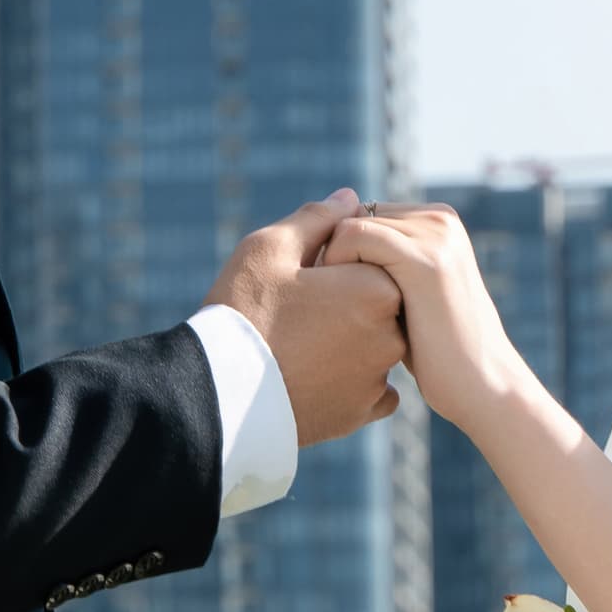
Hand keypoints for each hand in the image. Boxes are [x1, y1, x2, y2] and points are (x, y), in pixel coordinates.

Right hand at [205, 190, 405, 445]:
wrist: (221, 395)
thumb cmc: (245, 313)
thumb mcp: (269, 249)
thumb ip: (316, 219)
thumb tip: (351, 198)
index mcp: (377, 287)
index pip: (373, 260)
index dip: (335, 264)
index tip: (302, 276)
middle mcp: (390, 334)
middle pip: (378, 304)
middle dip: (348, 301)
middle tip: (297, 311)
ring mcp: (378, 378)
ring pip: (376, 346)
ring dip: (352, 341)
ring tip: (301, 345)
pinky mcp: (362, 413)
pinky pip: (373, 390)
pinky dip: (352, 381)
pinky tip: (318, 375)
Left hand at [316, 203, 537, 437]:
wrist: (482, 387)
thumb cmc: (437, 353)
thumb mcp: (407, 295)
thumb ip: (382, 264)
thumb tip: (326, 247)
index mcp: (437, 222)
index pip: (361, 214)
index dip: (338, 252)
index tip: (329, 294)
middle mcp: (438, 219)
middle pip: (350, 215)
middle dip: (332, 257)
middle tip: (331, 307)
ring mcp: (434, 235)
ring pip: (347, 225)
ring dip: (331, 267)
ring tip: (340, 311)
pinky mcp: (424, 259)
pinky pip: (353, 238)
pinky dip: (336, 268)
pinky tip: (343, 310)